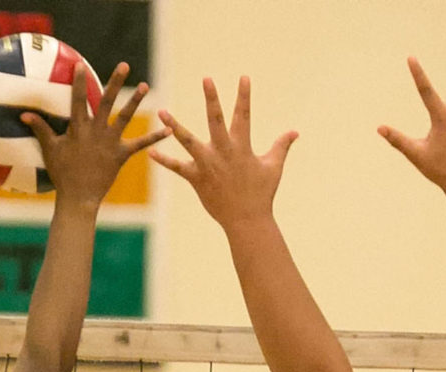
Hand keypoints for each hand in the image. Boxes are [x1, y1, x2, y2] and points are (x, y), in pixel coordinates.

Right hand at [24, 62, 169, 206]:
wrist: (79, 198)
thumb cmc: (62, 174)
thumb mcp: (50, 150)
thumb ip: (40, 129)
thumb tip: (23, 113)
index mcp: (78, 128)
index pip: (77, 100)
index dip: (78, 82)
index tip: (81, 64)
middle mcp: (96, 132)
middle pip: (106, 102)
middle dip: (115, 82)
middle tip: (124, 65)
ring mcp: (110, 143)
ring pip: (125, 117)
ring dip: (135, 101)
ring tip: (145, 85)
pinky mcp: (121, 155)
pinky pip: (140, 144)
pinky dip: (155, 137)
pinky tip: (169, 129)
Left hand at [150, 77, 296, 230]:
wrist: (247, 221)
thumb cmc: (261, 194)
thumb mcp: (274, 167)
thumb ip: (281, 146)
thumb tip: (295, 131)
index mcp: (241, 147)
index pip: (243, 115)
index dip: (244, 96)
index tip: (243, 77)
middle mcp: (223, 152)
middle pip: (215, 120)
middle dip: (211, 99)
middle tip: (206, 78)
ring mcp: (208, 165)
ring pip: (188, 141)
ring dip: (175, 126)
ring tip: (162, 111)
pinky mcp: (196, 178)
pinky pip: (177, 168)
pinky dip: (164, 160)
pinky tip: (150, 152)